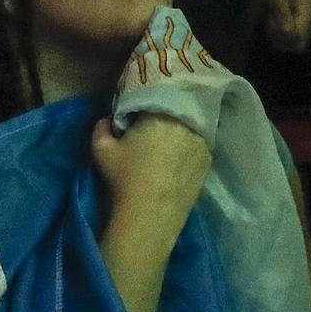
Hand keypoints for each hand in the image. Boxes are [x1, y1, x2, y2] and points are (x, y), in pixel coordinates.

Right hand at [91, 113, 211, 225]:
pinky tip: (177, 157)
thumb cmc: (125, 178)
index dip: (143, 104)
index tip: (135, 115)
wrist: (151, 216)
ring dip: (178, 128)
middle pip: (174, 108)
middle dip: (162, 114)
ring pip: (189, 124)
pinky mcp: (208, 159)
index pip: (153, 95)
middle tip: (149, 128)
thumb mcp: (101, 149)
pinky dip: (188, 144)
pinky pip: (198, 142)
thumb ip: (102, 126)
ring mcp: (202, 140)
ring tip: (164, 143)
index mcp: (160, 111)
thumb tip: (108, 120)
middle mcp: (186, 121)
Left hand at [256, 0, 310, 54]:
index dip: (280, 34)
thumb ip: (282, 13)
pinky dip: (283, 34)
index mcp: (308, 10)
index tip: (270, 19)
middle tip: (269, 23)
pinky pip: (296, 36)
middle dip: (280, 39)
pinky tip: (275, 21)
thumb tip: (288, 32)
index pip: (297, 36)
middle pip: (298, 44)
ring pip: (297, 43)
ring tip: (271, 20)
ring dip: (280, 38)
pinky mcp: (305, 19)